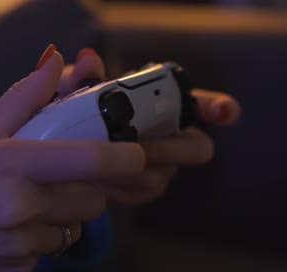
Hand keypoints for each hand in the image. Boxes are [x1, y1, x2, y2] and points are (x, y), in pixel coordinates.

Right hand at [0, 45, 144, 271]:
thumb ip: (22, 100)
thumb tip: (55, 62)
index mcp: (12, 164)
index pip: (91, 160)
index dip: (125, 157)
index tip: (135, 155)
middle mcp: (20, 207)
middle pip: (93, 200)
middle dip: (84, 189)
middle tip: (55, 180)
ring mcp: (19, 246)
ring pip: (73, 229)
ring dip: (59, 217)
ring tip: (21, 207)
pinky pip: (49, 253)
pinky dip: (38, 242)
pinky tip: (6, 232)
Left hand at [64, 52, 240, 205]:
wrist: (64, 141)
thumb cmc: (78, 108)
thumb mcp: (76, 88)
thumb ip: (83, 76)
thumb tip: (89, 63)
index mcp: (165, 103)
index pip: (204, 104)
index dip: (221, 108)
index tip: (223, 112)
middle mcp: (174, 134)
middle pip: (197, 148)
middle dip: (167, 149)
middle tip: (134, 146)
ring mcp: (163, 165)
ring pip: (163, 176)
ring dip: (133, 172)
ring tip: (101, 166)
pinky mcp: (145, 188)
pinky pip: (142, 194)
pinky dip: (118, 189)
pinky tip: (96, 181)